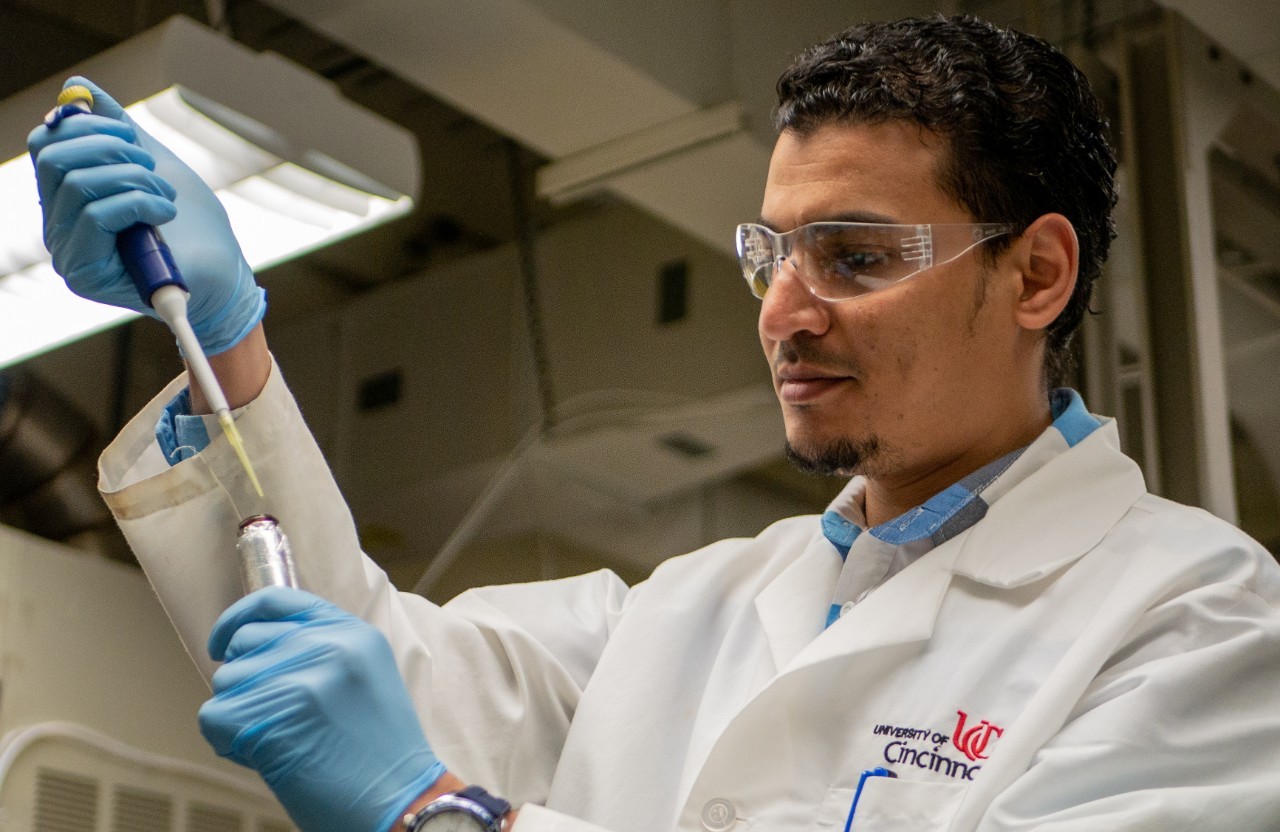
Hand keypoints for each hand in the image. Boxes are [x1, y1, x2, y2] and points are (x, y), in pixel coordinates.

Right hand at [27, 76, 264, 354]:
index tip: (131, 135)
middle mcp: (57, 227)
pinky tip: (165, 214)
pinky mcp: (85, 275)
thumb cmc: (192, 226)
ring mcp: (67, 253)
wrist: (224, 277)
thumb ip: (116, 129)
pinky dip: (139, 202)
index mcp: (66, 199)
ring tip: (165, 196)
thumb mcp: (153, 164)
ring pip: (79, 184)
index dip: (86, 126)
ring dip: (134, 179)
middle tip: (151, 167)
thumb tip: (77, 87)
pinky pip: (96, 214)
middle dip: (112, 148)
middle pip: (54, 158)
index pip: (46, 145)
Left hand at [199, 588, 446, 831]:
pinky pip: (214, 716)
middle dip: (245, 680)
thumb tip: (254, 647)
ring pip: (226, 682)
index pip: (276, 600)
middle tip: (276, 714)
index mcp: (351, 631)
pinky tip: (264, 756)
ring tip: (281, 739)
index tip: (224, 642)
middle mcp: (326, 645)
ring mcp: (299, 678)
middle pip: (244, 643)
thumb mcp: (364, 674)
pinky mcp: (270, 715)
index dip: (239, 619)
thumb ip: (319, 649)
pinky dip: (227, 742)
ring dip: (239, 715)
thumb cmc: (379, 753)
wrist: (401, 801)